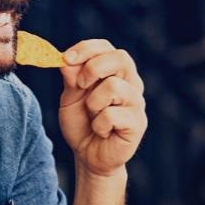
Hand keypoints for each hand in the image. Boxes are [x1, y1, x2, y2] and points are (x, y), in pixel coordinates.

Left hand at [57, 39, 147, 177]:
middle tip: (79, 86)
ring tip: (93, 116)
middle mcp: (131, 83)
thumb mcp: (70, 99)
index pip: (106, 48)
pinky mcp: (138, 123)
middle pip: (120, 58)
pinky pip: (112, 115)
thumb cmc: (82, 124)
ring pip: (114, 86)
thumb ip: (71, 80)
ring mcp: (137, 103)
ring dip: (93, 103)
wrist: (89, 156)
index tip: (66, 58)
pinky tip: (102, 132)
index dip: (87, 49)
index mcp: (115, 72)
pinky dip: (99, 125)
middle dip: (93, 68)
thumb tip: (66, 61)